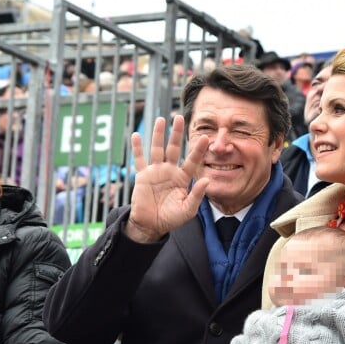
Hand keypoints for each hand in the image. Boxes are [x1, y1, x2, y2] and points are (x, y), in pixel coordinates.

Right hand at [125, 115, 209, 242]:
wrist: (150, 225)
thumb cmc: (171, 218)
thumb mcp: (187, 210)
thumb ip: (197, 195)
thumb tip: (207, 180)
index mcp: (182, 178)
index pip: (192, 160)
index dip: (198, 150)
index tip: (205, 138)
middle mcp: (169, 171)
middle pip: (174, 148)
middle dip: (177, 133)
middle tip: (179, 118)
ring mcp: (155, 171)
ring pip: (157, 149)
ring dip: (158, 135)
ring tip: (160, 120)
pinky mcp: (142, 176)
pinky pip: (139, 159)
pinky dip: (137, 148)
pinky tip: (136, 135)